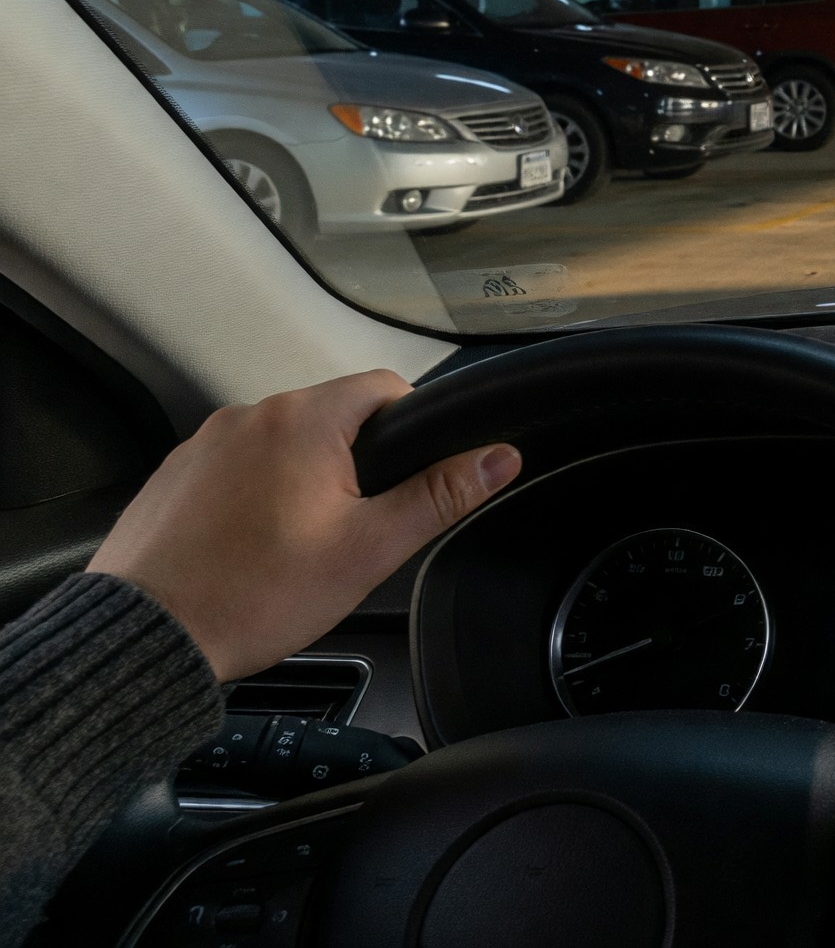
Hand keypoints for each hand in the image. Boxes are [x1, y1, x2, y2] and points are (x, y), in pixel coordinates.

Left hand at [87, 370, 521, 680]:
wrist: (148, 637)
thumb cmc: (254, 594)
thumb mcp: (369, 549)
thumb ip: (440, 495)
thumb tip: (498, 457)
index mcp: (303, 420)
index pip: (385, 386)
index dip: (413, 427)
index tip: (408, 476)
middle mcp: (248, 416)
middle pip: (332, 416)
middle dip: (353, 462)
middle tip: (352, 528)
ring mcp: (204, 444)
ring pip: (282, 444)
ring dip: (301, 478)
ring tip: (297, 546)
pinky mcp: (175, 475)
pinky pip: (235, 468)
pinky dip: (253, 496)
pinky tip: (252, 547)